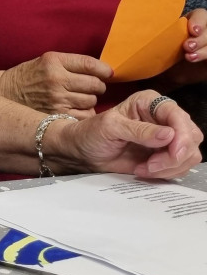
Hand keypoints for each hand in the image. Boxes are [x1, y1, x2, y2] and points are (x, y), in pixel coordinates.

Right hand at [0, 52, 109, 117]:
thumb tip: (104, 71)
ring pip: (92, 101)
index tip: (108, 73)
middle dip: (98, 86)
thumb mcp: (48, 60)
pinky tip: (75, 109)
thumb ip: (73, 63)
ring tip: (79, 97)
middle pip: (95, 84)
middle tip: (90, 87)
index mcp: (54, 62)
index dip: (104, 70)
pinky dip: (84, 113)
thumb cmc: (31, 75)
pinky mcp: (56, 115)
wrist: (7, 92)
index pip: (90, 64)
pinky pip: (84, 116)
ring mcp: (57, 99)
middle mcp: (56, 80)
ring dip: (90, 100)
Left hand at [55, 90, 202, 177]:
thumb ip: (139, 131)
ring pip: (189, 154)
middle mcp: (162, 117)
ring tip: (144, 168)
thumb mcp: (110, 128)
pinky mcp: (164, 154)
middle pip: (191, 136)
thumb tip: (169, 135)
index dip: (182, 136)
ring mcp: (166, 137)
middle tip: (151, 166)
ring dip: (170, 166)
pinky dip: (167, 172)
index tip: (173, 153)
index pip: (178, 116)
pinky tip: (144, 170)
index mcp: (150, 102)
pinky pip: (180, 166)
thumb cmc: (91, 133)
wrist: (82, 152)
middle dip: (176, 156)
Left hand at [156, 9, 206, 85]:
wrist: (166, 76)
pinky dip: (206, 56)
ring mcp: (205, 44)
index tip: (191, 29)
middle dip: (200, 38)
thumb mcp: (154, 44)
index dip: (198, 21)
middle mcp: (200, 32)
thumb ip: (152, 37)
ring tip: (190, 57)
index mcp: (187, 24)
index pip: (199, 15)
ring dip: (204, 49)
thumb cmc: (159, 56)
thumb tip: (134, 31)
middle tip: (187, 46)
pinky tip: (196, 59)